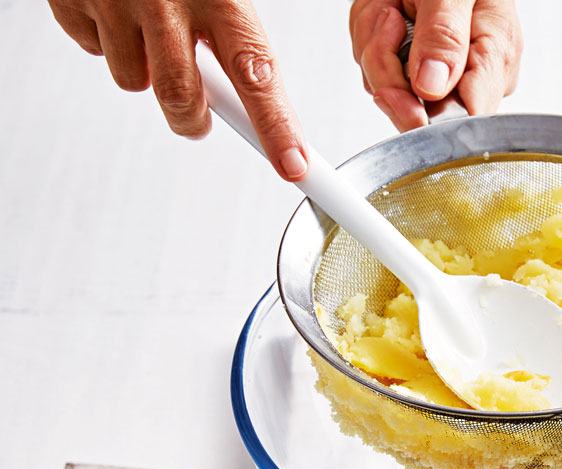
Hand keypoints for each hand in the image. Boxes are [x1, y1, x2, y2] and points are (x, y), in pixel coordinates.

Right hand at [48, 0, 307, 180]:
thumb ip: (236, 31)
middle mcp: (167, 1)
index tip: (293, 164)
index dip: (277, 127)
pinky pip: (93, 50)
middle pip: (182, 98)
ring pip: (134, 81)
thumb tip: (259, 84)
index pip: (258, 76)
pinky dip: (108, 42)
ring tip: (151, 33)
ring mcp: (115, 2)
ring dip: (146, 71)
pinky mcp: (72, 1)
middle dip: (192, 119)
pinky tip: (118, 14)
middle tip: (200, 117)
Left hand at [349, 0, 522, 131]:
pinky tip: (387, 12)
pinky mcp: (415, 68)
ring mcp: (442, 74)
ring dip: (376, 46)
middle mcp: (472, 73)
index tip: (393, 90)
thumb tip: (432, 87)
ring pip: (391, 91)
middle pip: (419, 110)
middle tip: (391, 16)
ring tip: (392, 6)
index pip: (466, 118)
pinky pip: (379, 73)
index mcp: (495, 55)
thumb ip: (445, 35)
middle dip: (389, 66)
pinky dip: (372, 39)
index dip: (424, 116)